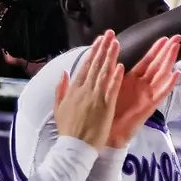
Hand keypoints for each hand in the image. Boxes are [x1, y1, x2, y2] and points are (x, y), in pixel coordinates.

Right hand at [53, 32, 124, 148]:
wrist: (74, 147)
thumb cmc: (68, 129)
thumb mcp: (59, 107)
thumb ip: (61, 89)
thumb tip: (64, 73)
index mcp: (74, 90)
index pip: (85, 66)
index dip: (93, 52)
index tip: (98, 41)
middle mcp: (84, 91)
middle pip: (95, 65)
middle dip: (103, 48)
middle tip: (109, 34)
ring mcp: (95, 98)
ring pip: (104, 73)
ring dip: (110, 57)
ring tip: (115, 42)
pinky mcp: (105, 107)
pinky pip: (111, 90)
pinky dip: (115, 78)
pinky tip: (120, 66)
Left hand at [107, 35, 179, 147]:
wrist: (104, 137)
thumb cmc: (104, 115)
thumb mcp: (104, 89)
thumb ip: (109, 75)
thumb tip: (111, 61)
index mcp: (131, 82)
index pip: (147, 62)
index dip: (155, 49)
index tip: (164, 37)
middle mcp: (142, 88)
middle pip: (157, 65)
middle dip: (167, 51)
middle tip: (177, 37)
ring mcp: (146, 97)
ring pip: (161, 76)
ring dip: (169, 62)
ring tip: (177, 49)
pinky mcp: (147, 108)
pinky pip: (160, 95)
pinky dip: (168, 85)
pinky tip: (175, 74)